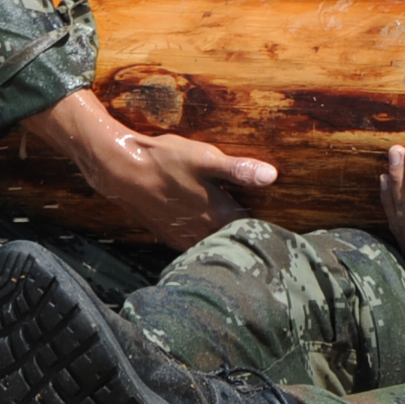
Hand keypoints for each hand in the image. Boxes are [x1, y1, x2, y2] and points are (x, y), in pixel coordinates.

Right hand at [24, 90, 275, 249]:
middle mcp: (203, 232)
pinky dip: (206, 242)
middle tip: (266, 234)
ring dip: (226, 242)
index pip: (253, 229)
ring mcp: (185, 237)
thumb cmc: (164, 161)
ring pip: (214, 246)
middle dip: (248, 238)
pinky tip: (208, 233)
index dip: (268, 227)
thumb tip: (271, 176)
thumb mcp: (203, 158)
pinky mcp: (170, 236)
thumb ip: (237, 169)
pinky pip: (195, 246)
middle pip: (234, 241)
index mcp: (218, 214)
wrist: (120, 171)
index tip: (283, 227)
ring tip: (240, 237)